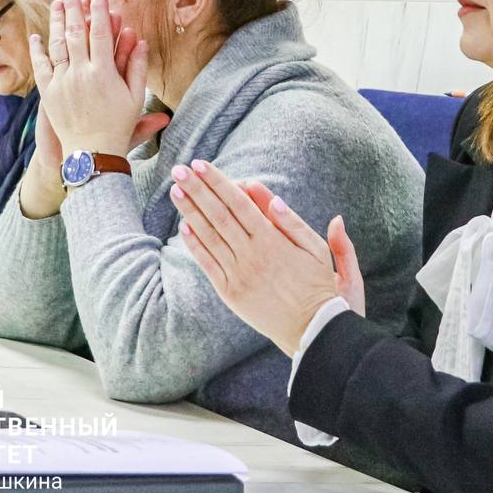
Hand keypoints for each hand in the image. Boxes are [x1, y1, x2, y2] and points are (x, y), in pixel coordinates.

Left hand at [29, 0, 169, 161]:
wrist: (92, 152)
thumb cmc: (118, 126)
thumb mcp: (135, 97)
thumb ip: (137, 67)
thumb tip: (140, 39)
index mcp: (103, 73)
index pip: (100, 33)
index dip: (99, 10)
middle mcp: (80, 74)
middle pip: (75, 33)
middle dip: (74, 7)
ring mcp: (62, 83)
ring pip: (57, 45)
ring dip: (57, 22)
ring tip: (57, 3)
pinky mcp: (49, 93)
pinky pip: (42, 67)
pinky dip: (39, 50)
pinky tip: (39, 35)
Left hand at [168, 160, 358, 356]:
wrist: (311, 327)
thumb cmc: (317, 284)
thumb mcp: (315, 248)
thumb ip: (292, 222)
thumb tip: (272, 197)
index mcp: (272, 240)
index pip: (239, 203)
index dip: (218, 182)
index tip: (201, 165)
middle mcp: (252, 254)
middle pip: (219, 215)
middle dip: (197, 190)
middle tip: (179, 170)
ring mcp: (239, 274)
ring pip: (210, 237)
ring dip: (191, 212)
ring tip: (175, 191)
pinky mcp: (231, 292)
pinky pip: (208, 264)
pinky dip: (195, 245)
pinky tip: (184, 228)